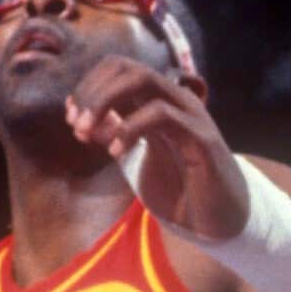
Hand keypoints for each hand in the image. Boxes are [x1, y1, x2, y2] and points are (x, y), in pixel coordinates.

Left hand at [65, 58, 248, 238]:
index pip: (120, 69)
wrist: (220, 223)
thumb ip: (114, 135)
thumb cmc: (182, 191)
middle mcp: (176, 100)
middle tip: (75, 123)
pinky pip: (162, 114)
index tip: (70, 115)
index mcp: (161, 102)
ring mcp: (191, 115)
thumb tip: (82, 117)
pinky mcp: (202, 137)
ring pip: (144, 81)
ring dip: (105, 101)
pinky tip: (116, 152)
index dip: (89, 86)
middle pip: (128, 68)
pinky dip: (131, 128)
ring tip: (85, 133)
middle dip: (93, 91)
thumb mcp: (136, 159)